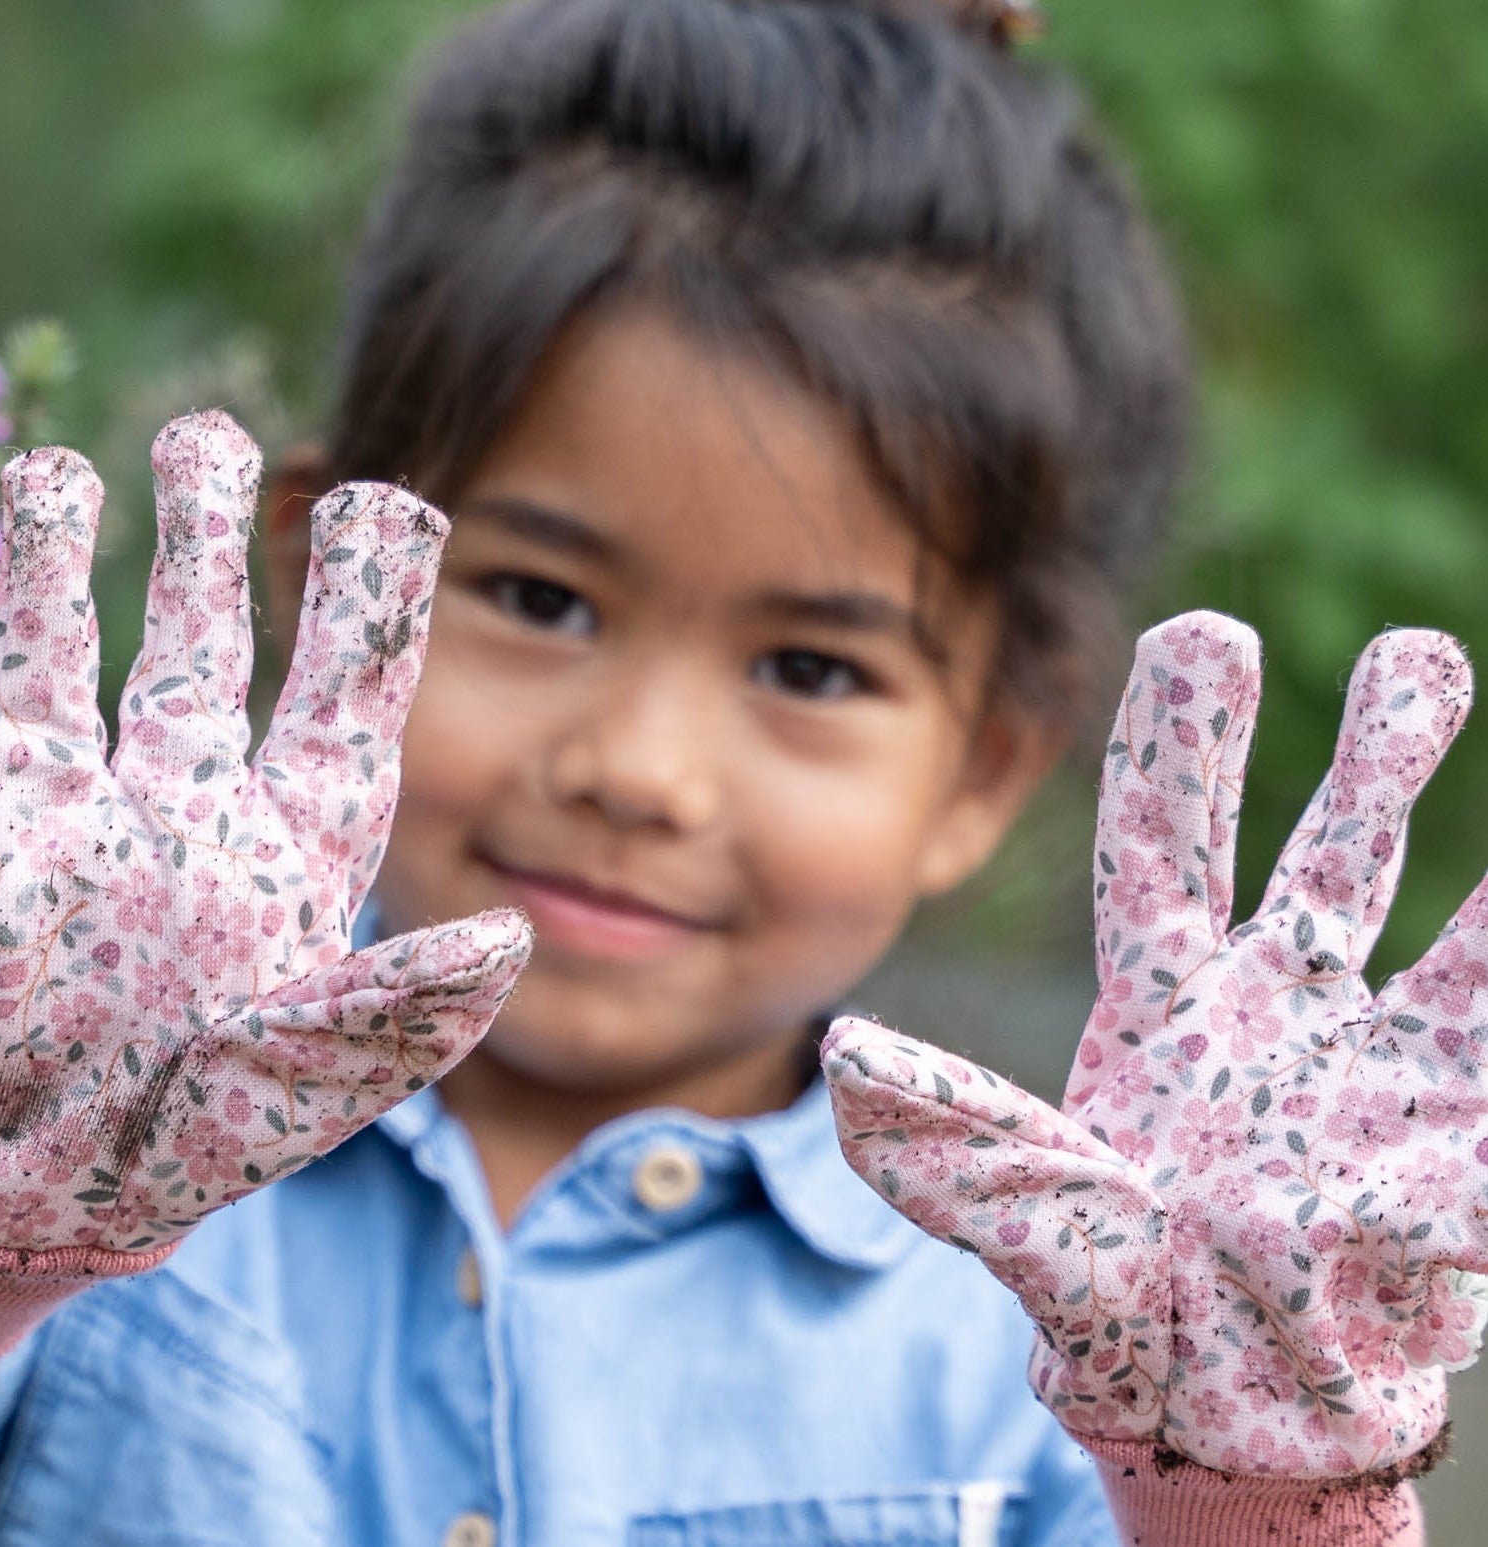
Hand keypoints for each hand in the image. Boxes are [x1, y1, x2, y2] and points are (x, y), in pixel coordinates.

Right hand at [0, 412, 528, 1366]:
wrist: (39, 1206)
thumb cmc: (193, 1149)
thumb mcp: (308, 1079)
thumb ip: (399, 1012)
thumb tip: (511, 944)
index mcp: (289, 858)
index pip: (341, 709)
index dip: (366, 611)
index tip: (391, 504)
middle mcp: (188, 822)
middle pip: (205, 656)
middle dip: (209, 549)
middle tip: (214, 434)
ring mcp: (79, 829)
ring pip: (74, 670)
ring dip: (67, 573)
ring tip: (70, 467)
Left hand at [824, 611, 1487, 1481]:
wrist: (1213, 1414)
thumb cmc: (1114, 1310)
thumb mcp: (1028, 1216)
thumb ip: (954, 1143)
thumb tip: (846, 1060)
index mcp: (1163, 1008)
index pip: (1168, 847)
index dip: (1183, 743)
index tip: (1207, 630)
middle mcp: (1272, 1017)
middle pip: (1324, 862)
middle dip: (1373, 762)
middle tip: (1420, 648)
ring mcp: (1367, 1073)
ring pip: (1441, 938)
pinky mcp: (1445, 1145)